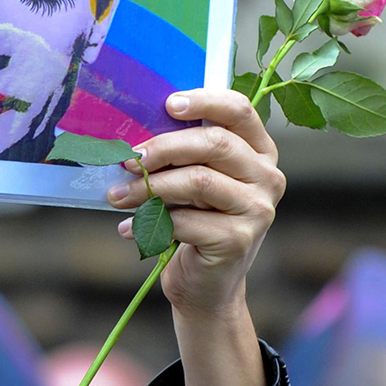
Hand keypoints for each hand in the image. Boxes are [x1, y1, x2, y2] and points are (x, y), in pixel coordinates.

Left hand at [108, 88, 285, 319]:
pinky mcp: (239, 239)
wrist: (207, 285)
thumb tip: (135, 133)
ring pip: (197, 181)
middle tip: (127, 159)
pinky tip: (129, 227)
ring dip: (149, 188)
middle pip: (214, 143)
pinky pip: (186, 220)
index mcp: (260, 151)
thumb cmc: (196, 222)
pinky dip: (150, 223)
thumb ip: (183, 153)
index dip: (204, 101)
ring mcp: (258, 209)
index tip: (167, 105)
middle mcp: (268, 176)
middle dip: (163, 148)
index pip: (239, 110)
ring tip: (118, 197)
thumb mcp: (195, 181)